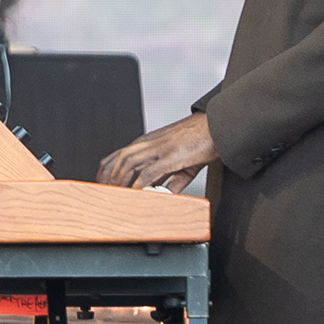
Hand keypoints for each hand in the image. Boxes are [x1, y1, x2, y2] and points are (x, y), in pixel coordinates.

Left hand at [99, 112, 217, 193]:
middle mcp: (150, 142)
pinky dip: (139, 185)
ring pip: (129, 162)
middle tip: (104, 193)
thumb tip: (167, 195)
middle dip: (108, 177)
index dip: (108, 170)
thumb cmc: (202, 140)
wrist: (220, 127)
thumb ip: (173, 180)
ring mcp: (159, 148)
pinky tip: (135, 194)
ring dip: (120, 180)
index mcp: (150, 141)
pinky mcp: (170, 156)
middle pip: (119, 158)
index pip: (120, 154)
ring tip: (115, 195)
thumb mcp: (184, 163)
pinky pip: (148, 172)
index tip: (103, 184)